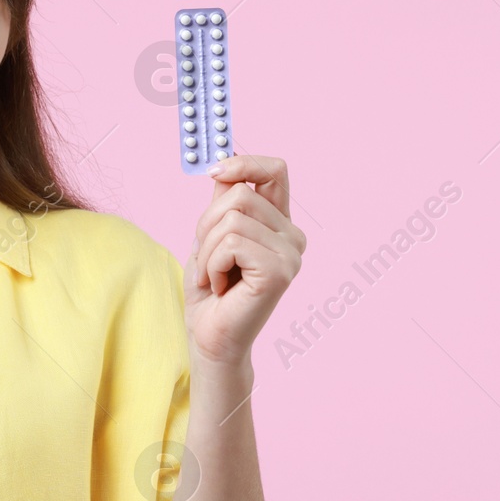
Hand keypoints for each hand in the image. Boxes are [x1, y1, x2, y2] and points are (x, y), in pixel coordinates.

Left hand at [184, 154, 305, 367]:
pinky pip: (231, 243)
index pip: (275, 170)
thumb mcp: (211, 235)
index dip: (244, 163)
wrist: (210, 338)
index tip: (214, 172)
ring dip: (207, 250)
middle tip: (208, 260)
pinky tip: (221, 287)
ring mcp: (291, 254)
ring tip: (214, 276)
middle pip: (240, 194)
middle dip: (207, 225)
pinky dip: (212, 264)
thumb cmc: (211, 290)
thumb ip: (224, 201)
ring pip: (232, 219)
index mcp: (280, 223)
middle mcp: (293, 236)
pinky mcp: (280, 271)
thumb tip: (224, 164)